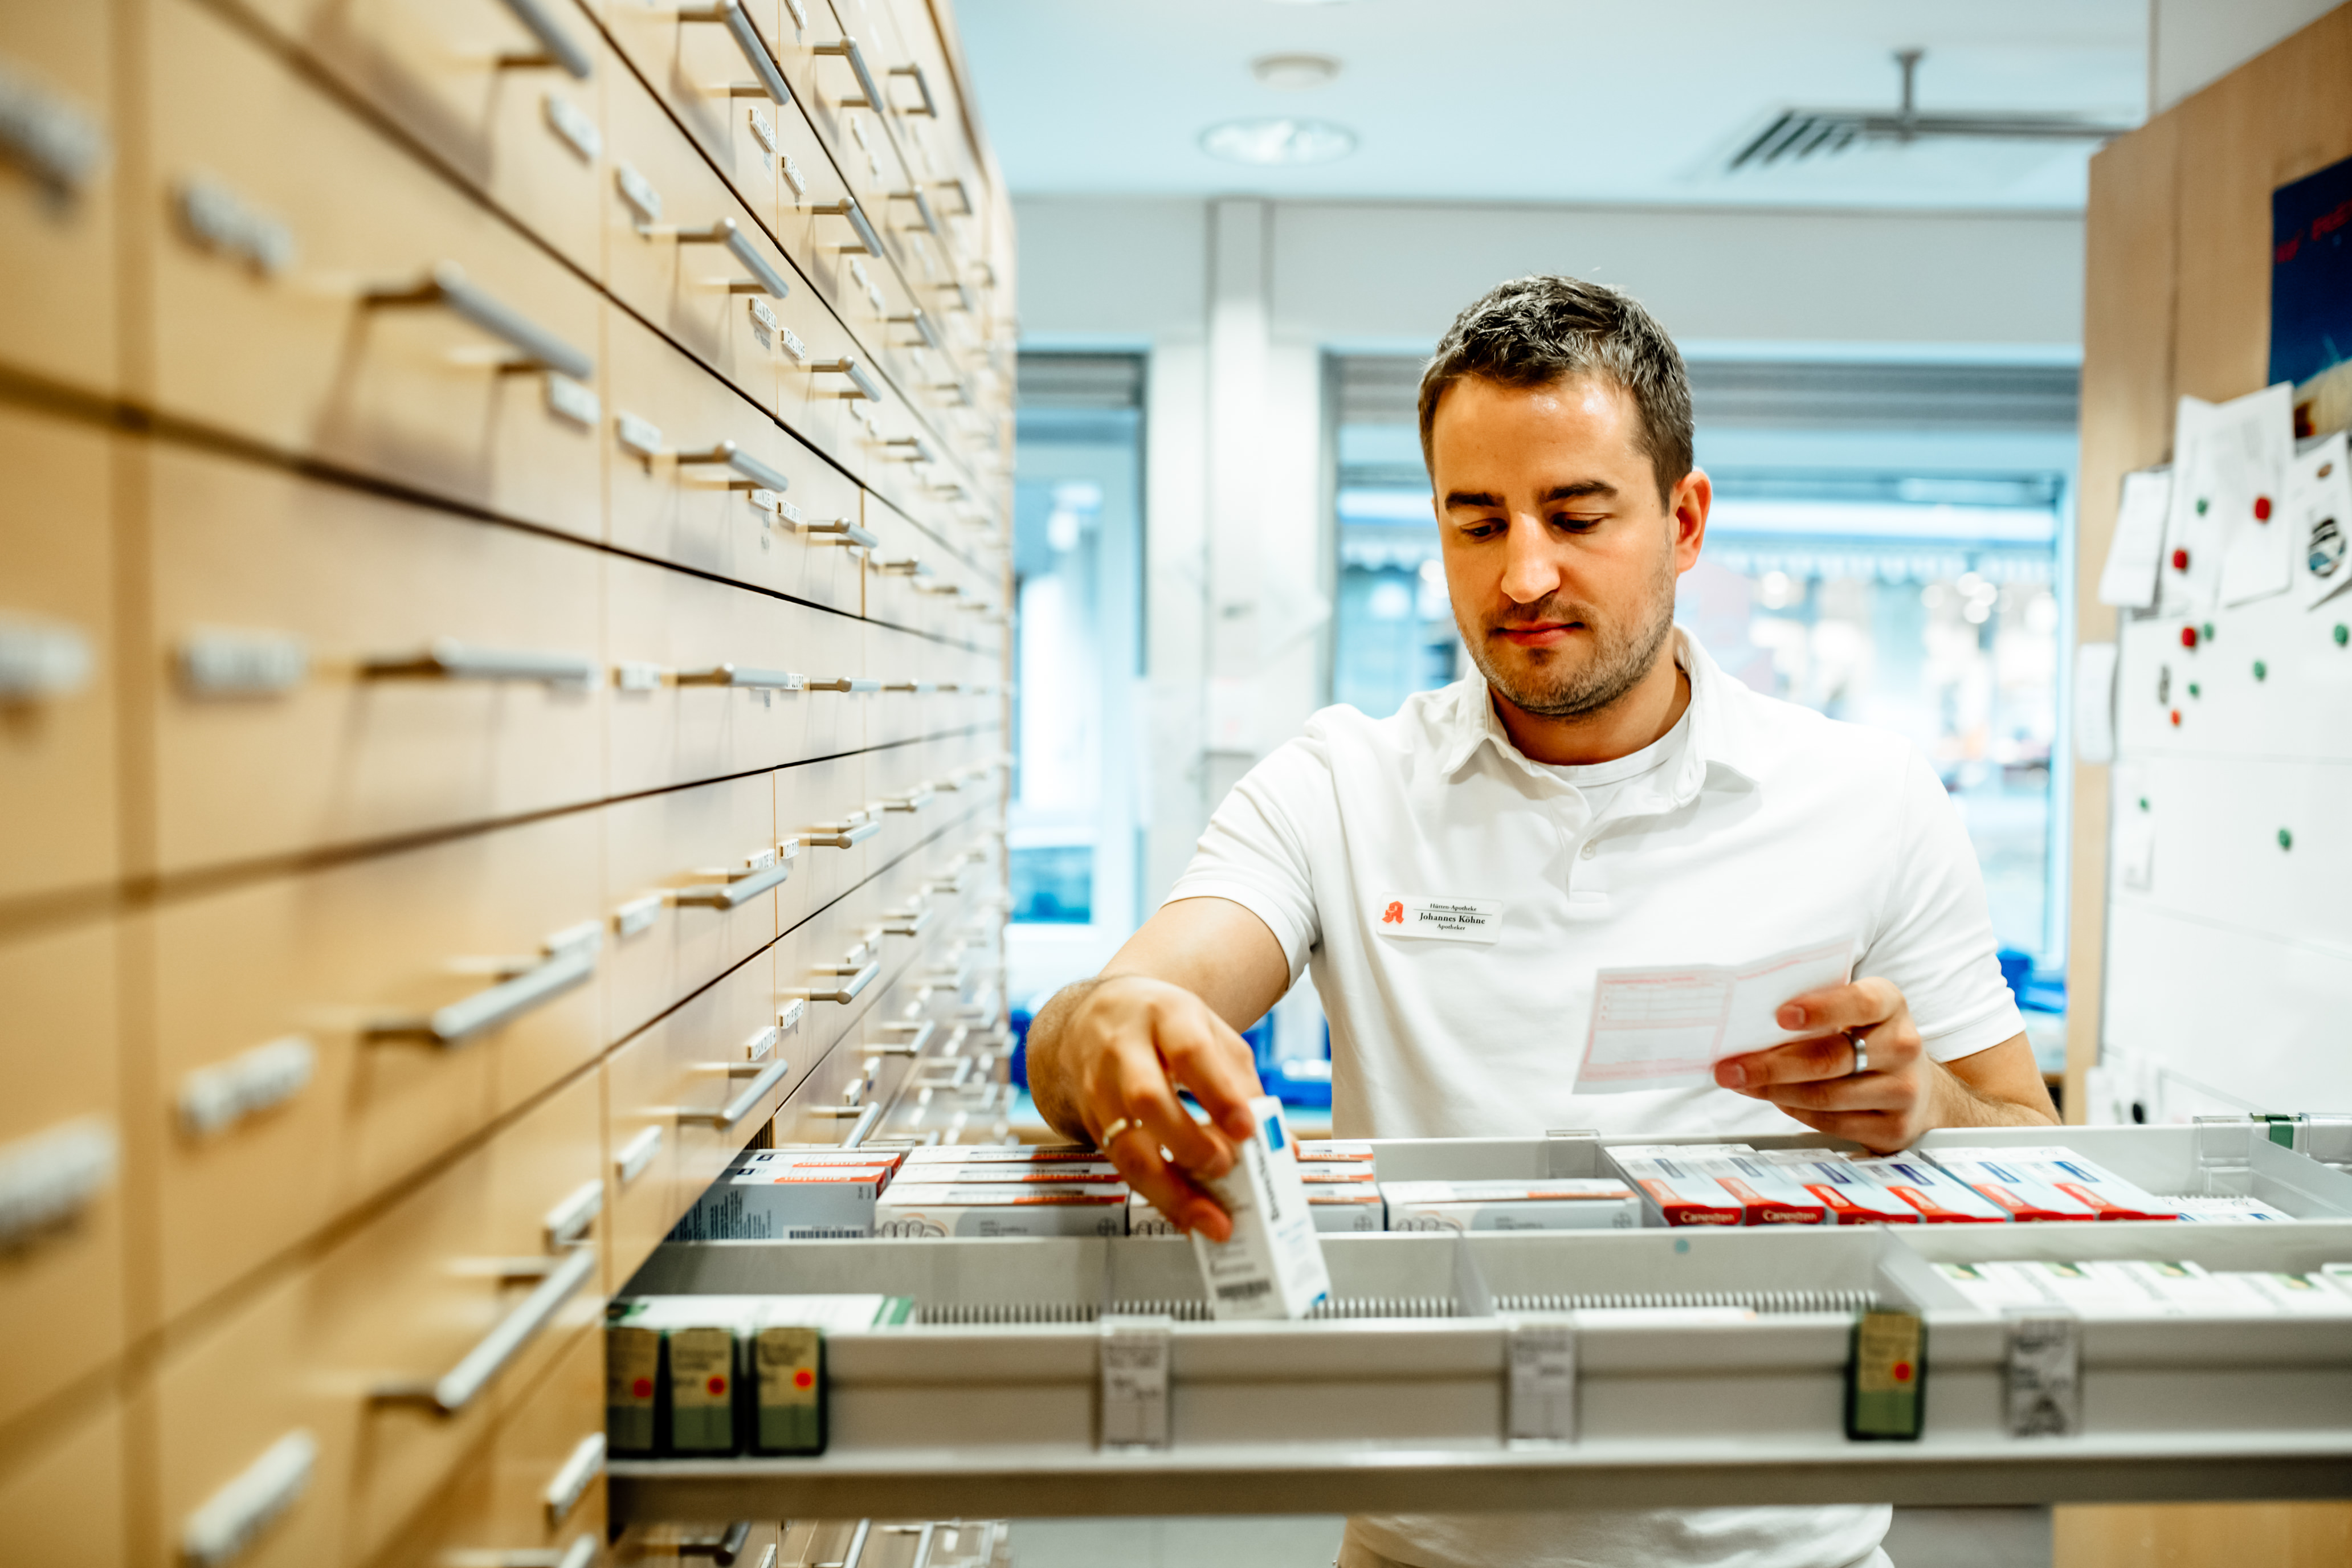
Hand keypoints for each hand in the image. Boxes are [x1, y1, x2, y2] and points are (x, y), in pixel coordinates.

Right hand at [1056, 974, 1265, 1241]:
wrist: (1098, 1017)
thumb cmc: (1166, 1028)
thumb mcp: (1211, 1036)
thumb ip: (1245, 1086)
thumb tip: (1281, 1144)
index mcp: (1165, 1017)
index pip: (1190, 1052)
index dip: (1218, 1093)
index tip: (1247, 1129)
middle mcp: (1123, 1049)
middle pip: (1147, 1099)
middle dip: (1189, 1144)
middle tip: (1225, 1168)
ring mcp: (1099, 1087)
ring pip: (1125, 1146)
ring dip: (1170, 1189)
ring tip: (1209, 1218)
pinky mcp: (1090, 1122)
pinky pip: (1121, 1167)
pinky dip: (1158, 1196)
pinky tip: (1186, 1214)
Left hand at [1711, 976, 1948, 1152]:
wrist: (1916, 1086)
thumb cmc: (1867, 1039)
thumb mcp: (1853, 1011)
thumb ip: (1815, 1009)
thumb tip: (1749, 1021)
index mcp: (1890, 1004)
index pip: (1859, 1003)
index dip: (1820, 1009)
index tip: (1780, 1016)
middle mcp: (1903, 1045)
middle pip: (1830, 1058)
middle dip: (1771, 1064)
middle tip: (1731, 1068)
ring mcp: (1903, 1090)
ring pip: (1825, 1095)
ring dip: (1774, 1091)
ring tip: (1741, 1083)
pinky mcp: (1894, 1128)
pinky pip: (1832, 1123)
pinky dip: (1795, 1111)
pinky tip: (1774, 1098)